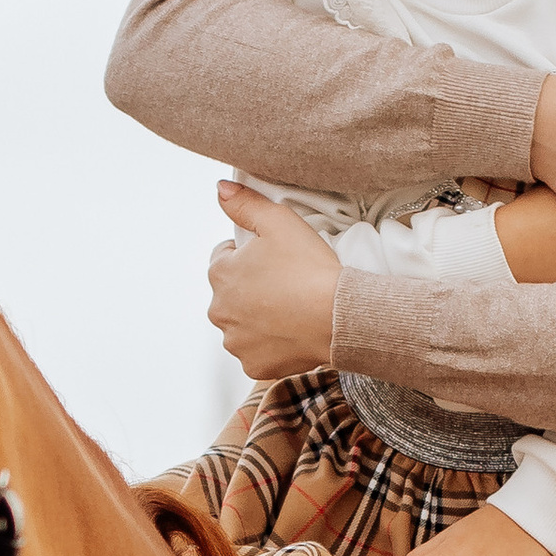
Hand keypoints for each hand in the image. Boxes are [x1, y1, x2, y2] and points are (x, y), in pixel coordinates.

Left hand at [209, 183, 342, 379]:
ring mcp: (235, 342)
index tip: (275, 258)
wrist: (337, 317)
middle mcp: (218, 311)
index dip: (250, 254)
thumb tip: (220, 190)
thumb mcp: (278, 221)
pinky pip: (258, 352)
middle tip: (287, 283)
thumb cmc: (309, 267)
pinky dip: (271, 345)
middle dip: (252, 288)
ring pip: (243, 325)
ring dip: (259, 318)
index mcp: (219, 274)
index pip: (224, 258)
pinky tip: (293, 332)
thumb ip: (245, 203)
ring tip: (292, 308)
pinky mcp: (254, 366)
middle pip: (231, 294)